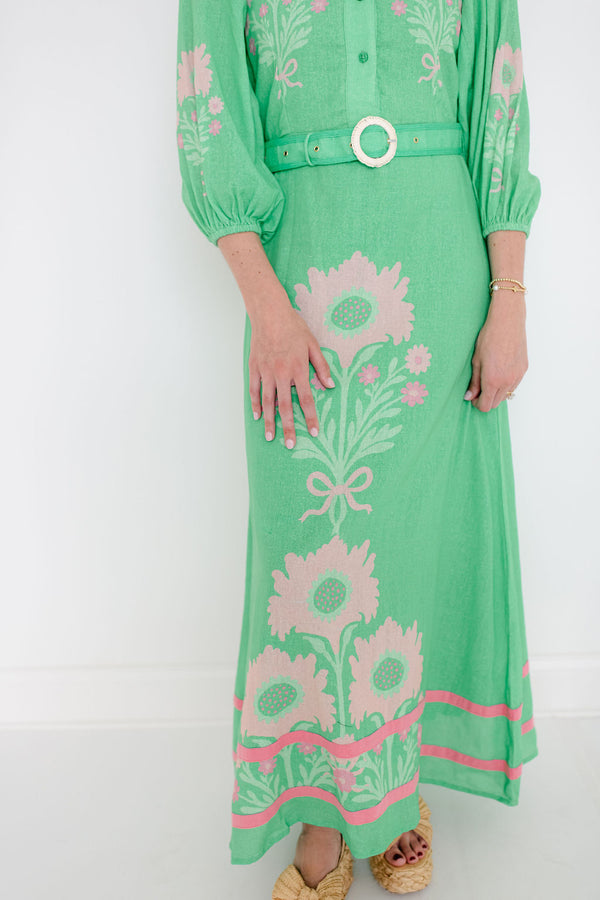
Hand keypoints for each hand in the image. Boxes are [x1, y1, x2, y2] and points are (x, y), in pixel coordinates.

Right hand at [248, 301, 334, 446]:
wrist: (269, 312)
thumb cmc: (294, 327)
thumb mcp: (313, 344)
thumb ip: (322, 366)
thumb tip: (331, 385)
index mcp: (299, 369)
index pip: (307, 399)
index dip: (311, 417)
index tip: (314, 432)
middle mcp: (282, 373)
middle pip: (286, 406)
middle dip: (289, 427)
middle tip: (290, 445)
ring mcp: (266, 372)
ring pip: (268, 402)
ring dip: (270, 421)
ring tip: (271, 437)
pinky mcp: (255, 368)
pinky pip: (254, 390)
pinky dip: (255, 404)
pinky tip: (258, 416)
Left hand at [464, 292, 527, 411]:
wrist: (507, 322)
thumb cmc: (489, 338)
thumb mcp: (476, 361)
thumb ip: (474, 382)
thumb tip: (469, 397)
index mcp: (493, 380)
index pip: (486, 406)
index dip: (477, 404)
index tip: (473, 397)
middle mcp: (507, 381)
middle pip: (495, 403)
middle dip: (486, 399)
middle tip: (478, 388)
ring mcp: (517, 376)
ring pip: (506, 395)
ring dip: (496, 393)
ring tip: (489, 378)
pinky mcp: (524, 370)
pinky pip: (514, 385)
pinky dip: (506, 384)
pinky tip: (500, 372)